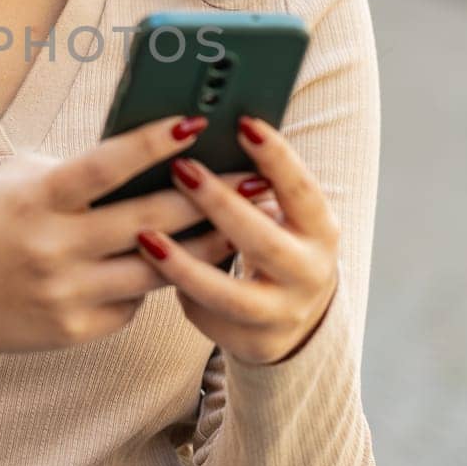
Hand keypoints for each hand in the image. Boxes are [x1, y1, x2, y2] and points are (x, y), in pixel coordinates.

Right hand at [0, 115, 278, 356]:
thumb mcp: (19, 179)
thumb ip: (76, 171)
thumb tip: (149, 156)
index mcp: (37, 199)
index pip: (104, 165)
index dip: (152, 142)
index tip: (196, 122)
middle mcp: (53, 248)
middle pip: (148, 220)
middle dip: (207, 197)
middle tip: (252, 180)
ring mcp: (65, 294)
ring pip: (155, 269)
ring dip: (203, 246)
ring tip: (239, 224)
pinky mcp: (74, 330)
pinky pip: (132, 302)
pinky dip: (153, 280)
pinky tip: (180, 263)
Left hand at [135, 116, 339, 365]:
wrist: (297, 315)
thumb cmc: (275, 242)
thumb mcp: (283, 216)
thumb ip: (255, 186)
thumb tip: (203, 135)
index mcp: (321, 231)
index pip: (301, 190)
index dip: (276, 157)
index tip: (243, 123)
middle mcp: (309, 273)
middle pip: (261, 241)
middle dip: (219, 204)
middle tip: (182, 169)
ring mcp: (283, 312)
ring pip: (227, 292)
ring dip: (183, 263)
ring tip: (146, 235)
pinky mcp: (253, 342)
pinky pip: (207, 316)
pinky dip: (179, 292)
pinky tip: (150, 271)